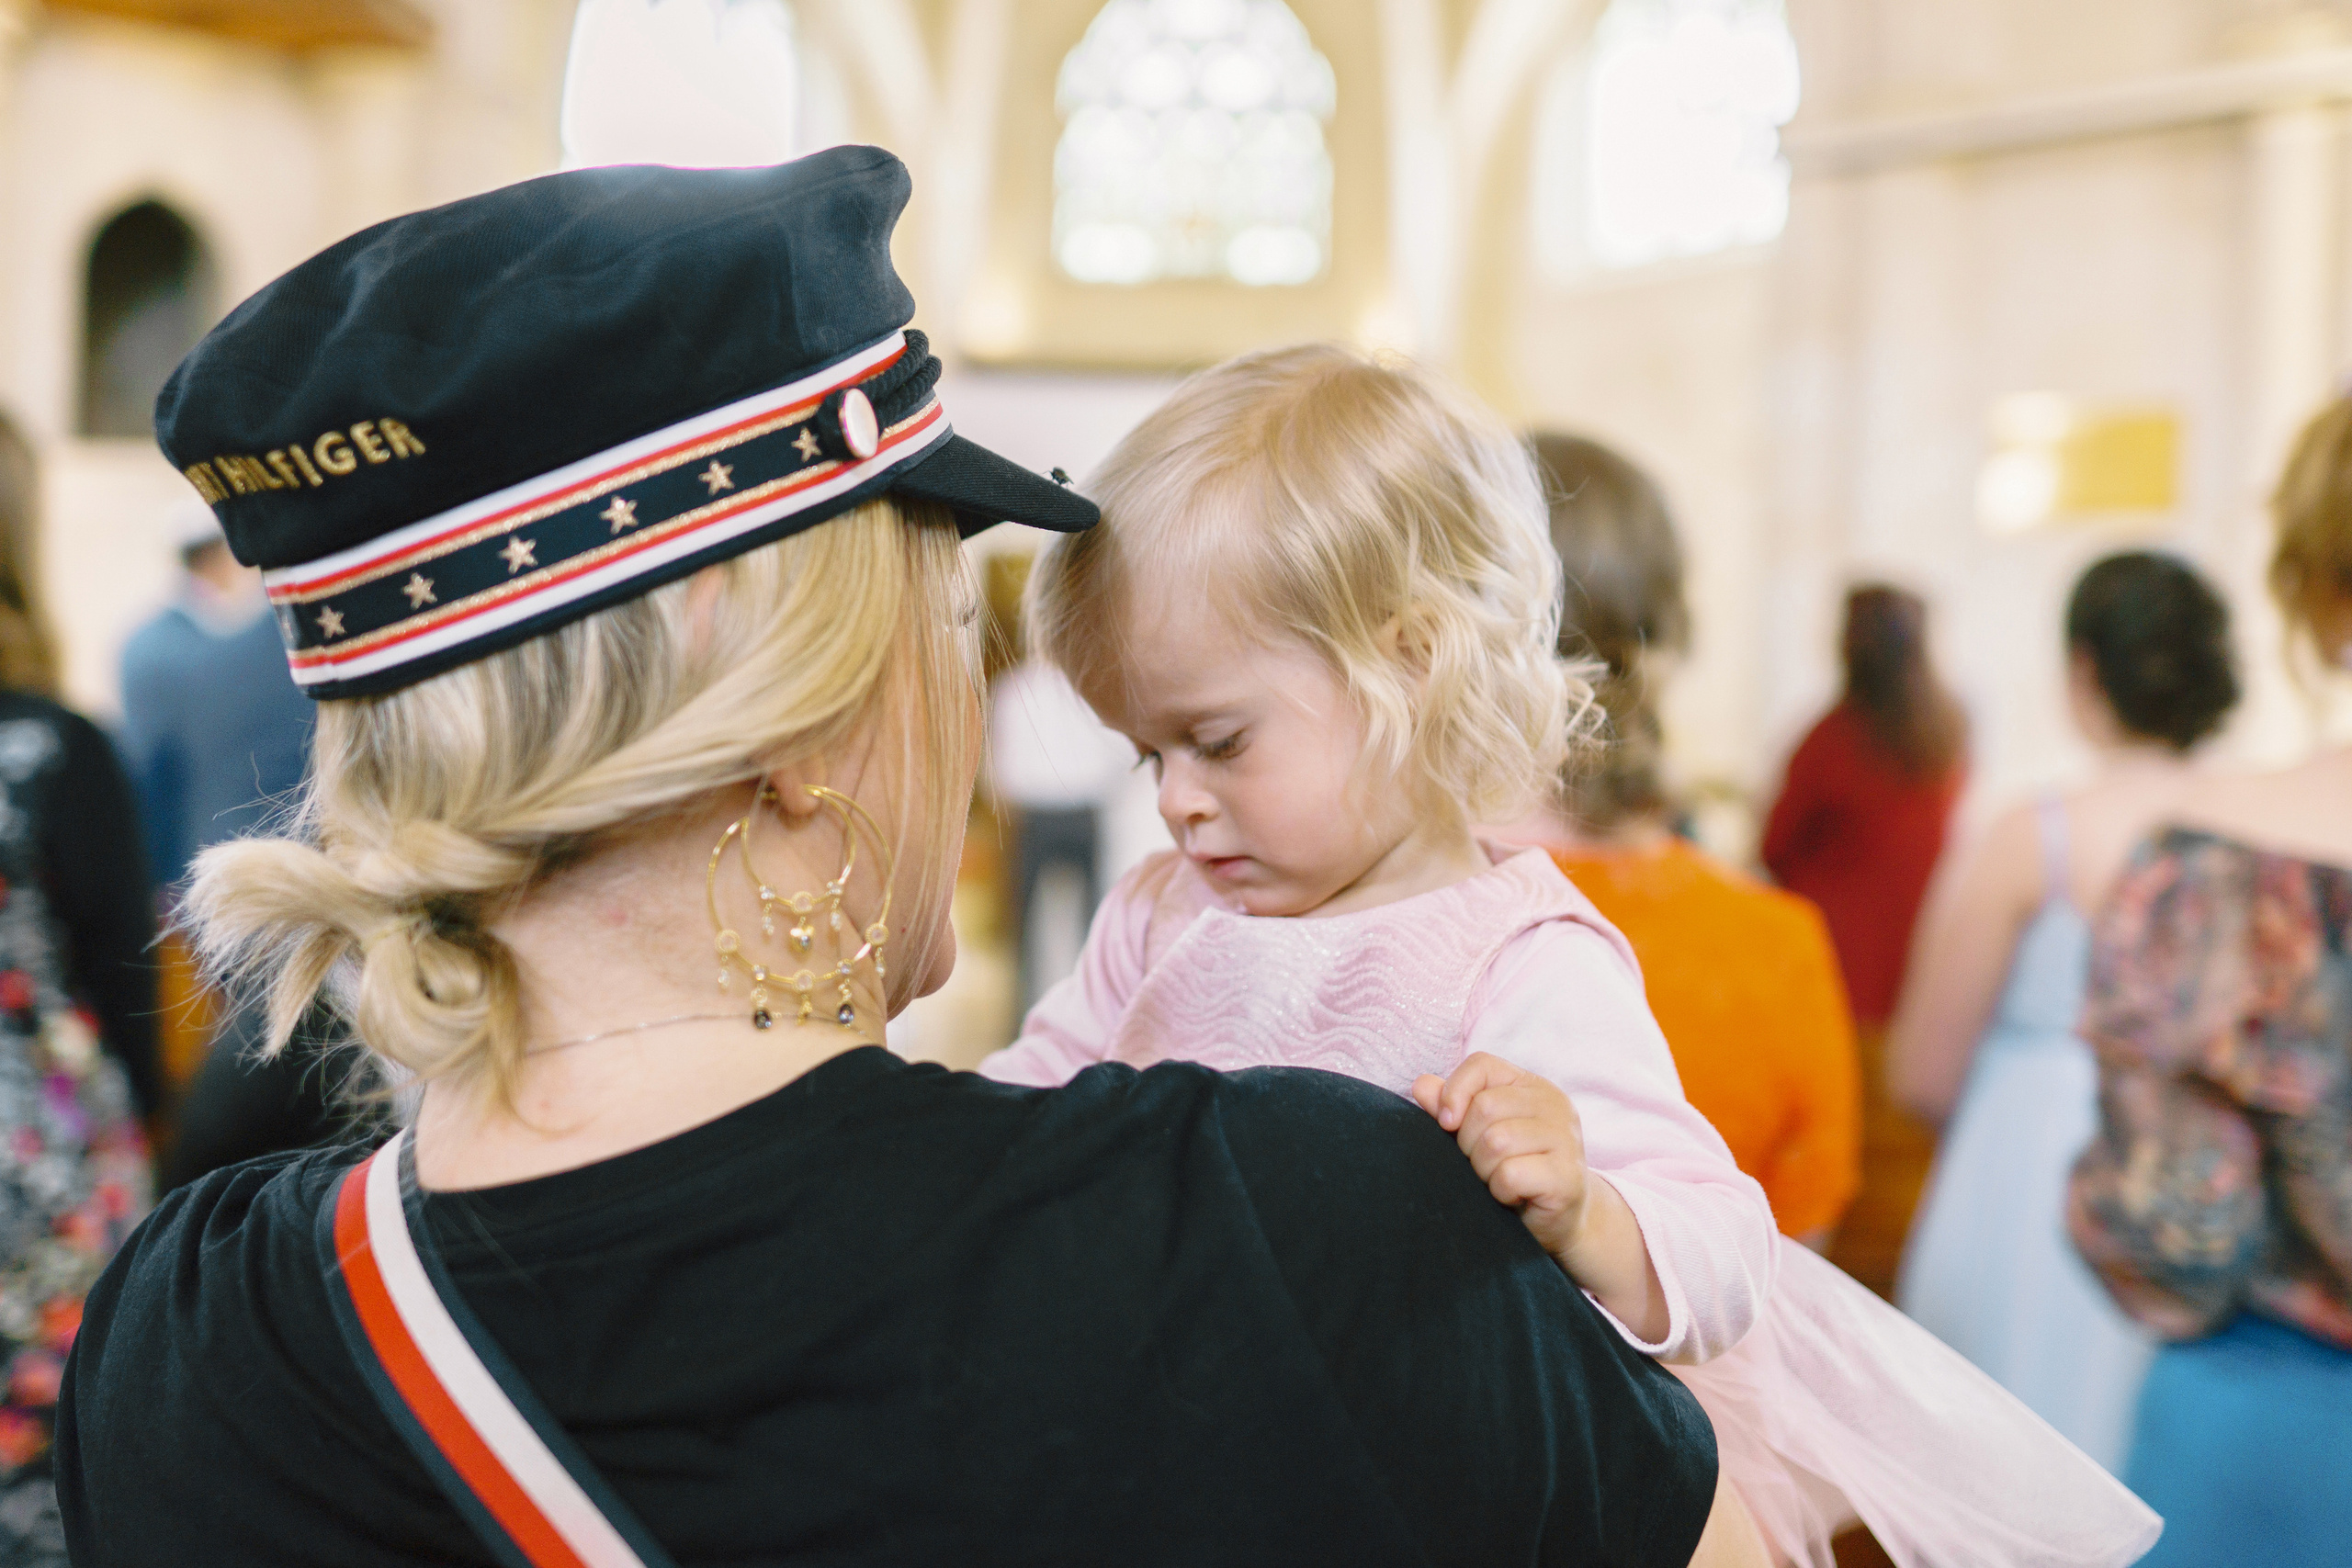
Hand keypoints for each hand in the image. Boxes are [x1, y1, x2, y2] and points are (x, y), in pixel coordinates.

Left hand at [1412, 1052, 1592, 1262]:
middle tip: (1482, 1163)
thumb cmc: (1513, 1169)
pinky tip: (1512, 1196)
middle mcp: (1554, 1105)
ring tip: (1498, 1179)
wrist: (1557, 1220)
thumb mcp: (1478, 1133)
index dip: (1454, 1092)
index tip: (1446, 1124)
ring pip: (1495, 1142)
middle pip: (1484, 1107)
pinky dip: (1499, 1190)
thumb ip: (1451, 1106)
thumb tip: (1422, 1085)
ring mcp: (1565, 1139)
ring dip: (1483, 1170)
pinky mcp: (1565, 1176)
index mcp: (1531, 1086)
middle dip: (1467, 1143)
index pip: (1482, 1065)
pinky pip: (1510, 1175)